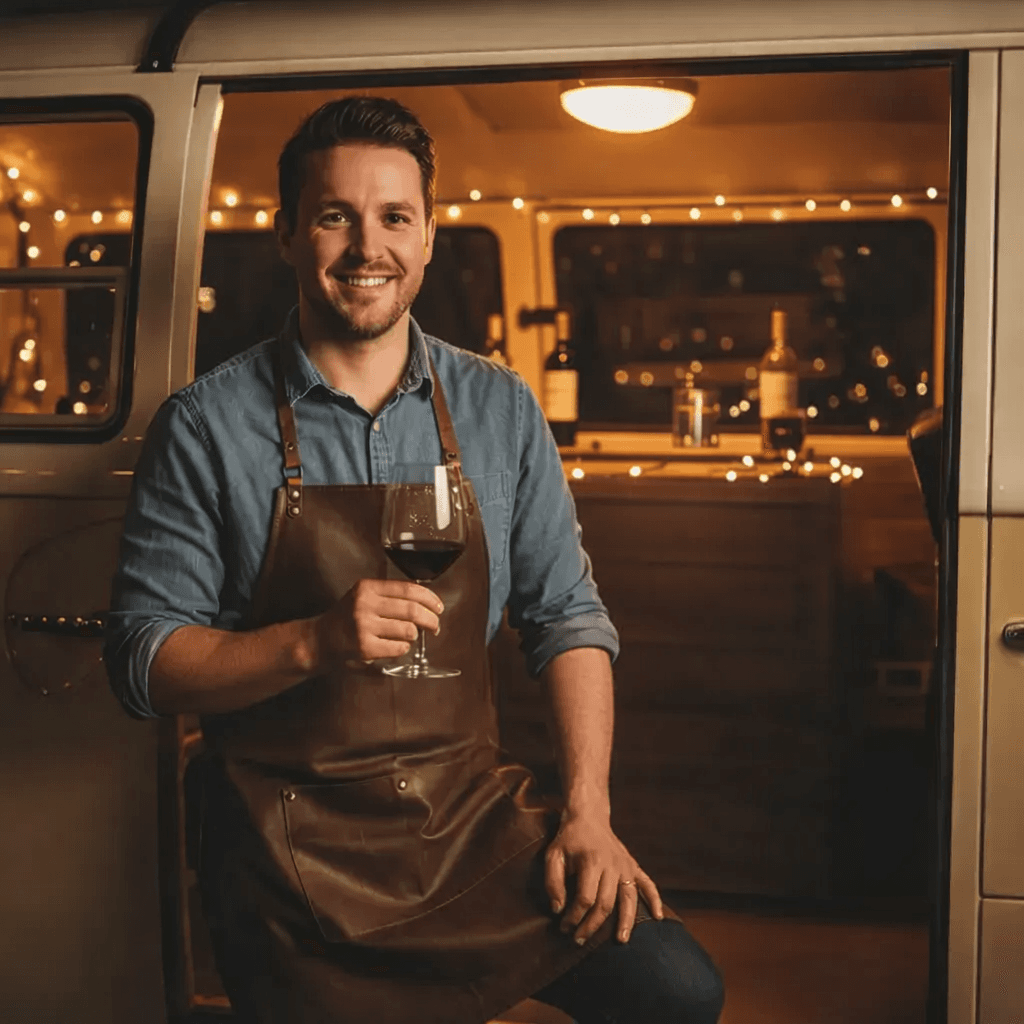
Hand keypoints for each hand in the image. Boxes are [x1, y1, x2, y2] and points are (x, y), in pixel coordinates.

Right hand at [314, 579, 442, 666]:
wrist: (320, 640)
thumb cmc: (347, 618)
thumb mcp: (364, 597)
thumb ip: (390, 595)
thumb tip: (427, 602)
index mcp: (367, 587)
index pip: (408, 589)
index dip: (429, 598)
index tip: (438, 607)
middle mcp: (364, 604)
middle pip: (412, 610)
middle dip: (431, 620)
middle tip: (435, 626)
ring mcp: (363, 626)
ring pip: (408, 630)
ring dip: (415, 635)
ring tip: (409, 637)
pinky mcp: (364, 647)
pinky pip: (399, 648)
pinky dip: (404, 648)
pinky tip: (396, 647)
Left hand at [545, 810, 662, 945]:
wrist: (588, 817)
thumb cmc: (568, 839)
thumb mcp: (553, 855)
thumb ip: (553, 882)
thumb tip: (558, 909)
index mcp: (591, 862)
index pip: (585, 898)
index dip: (574, 917)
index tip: (564, 927)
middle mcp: (612, 865)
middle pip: (606, 903)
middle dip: (592, 925)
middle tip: (579, 940)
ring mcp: (625, 866)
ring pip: (629, 899)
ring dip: (626, 922)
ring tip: (620, 941)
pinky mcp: (633, 866)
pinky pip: (648, 884)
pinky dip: (655, 900)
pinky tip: (658, 917)